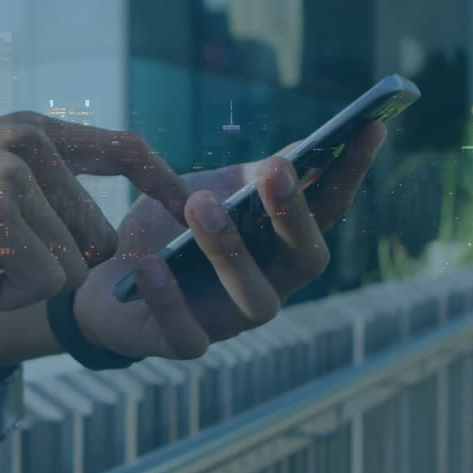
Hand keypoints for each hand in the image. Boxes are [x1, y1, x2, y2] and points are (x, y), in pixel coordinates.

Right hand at [0, 112, 188, 309]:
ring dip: (16, 284)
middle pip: (95, 238)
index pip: (122, 148)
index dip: (162, 182)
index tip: (186, 211)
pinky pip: (36, 287)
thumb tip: (98, 241)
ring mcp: (11, 179)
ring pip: (65, 270)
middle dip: (49, 267)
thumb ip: (36, 183)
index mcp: (30, 129)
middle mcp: (28, 145)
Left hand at [73, 121, 387, 359]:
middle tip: (276, 170)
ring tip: (200, 206)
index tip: (369, 128)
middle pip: (304, 261)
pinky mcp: (180, 344)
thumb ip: (246, 180)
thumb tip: (301, 150)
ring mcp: (227, 321)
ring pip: (254, 301)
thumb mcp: (205, 192)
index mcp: (279, 247)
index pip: (327, 211)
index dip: (350, 174)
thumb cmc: (165, 231)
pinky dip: (168, 298)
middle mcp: (268, 287)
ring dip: (230, 251)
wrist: (102, 275)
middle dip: (294, 215)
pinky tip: (151, 264)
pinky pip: (184, 332)